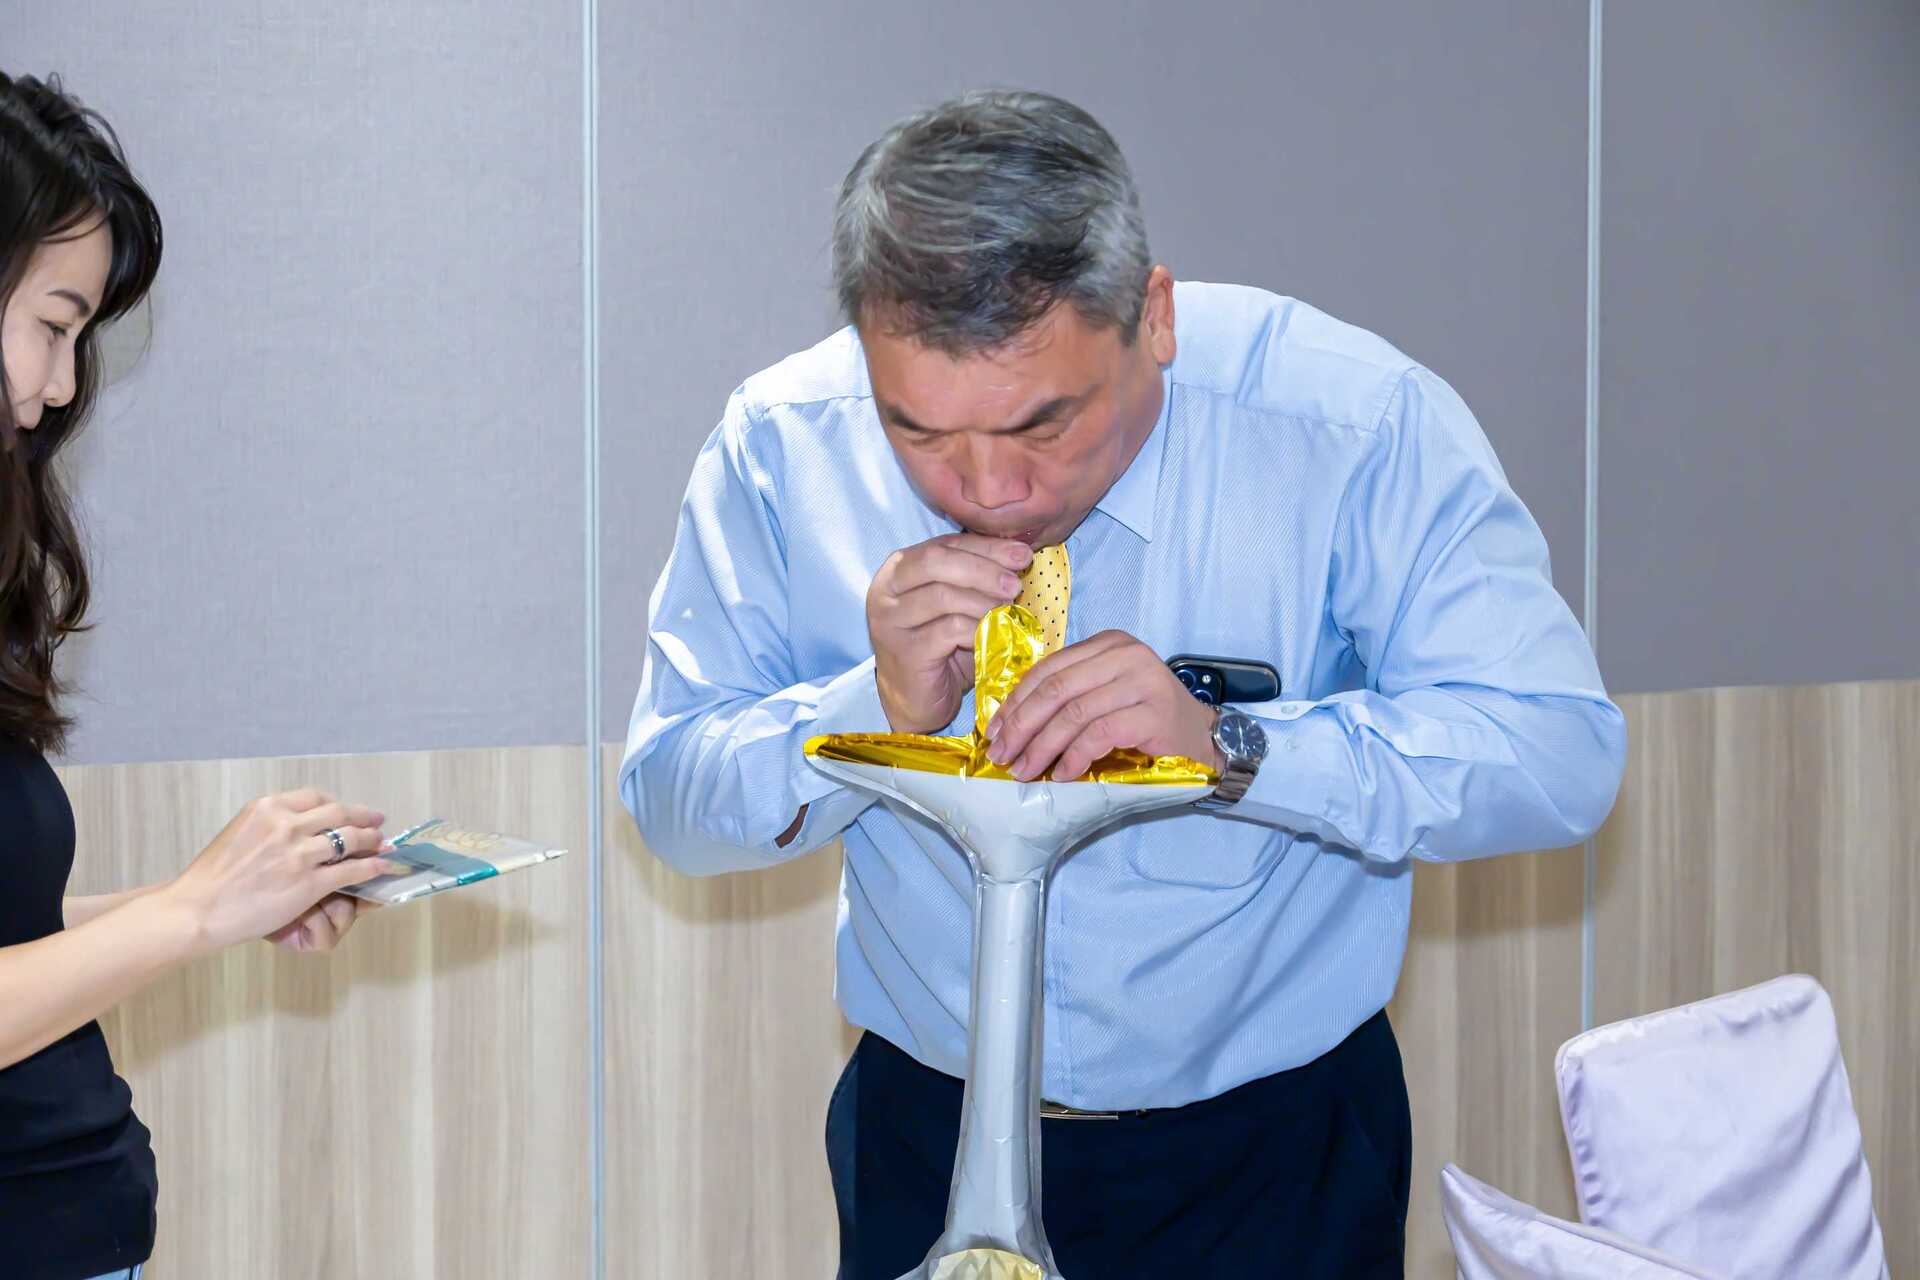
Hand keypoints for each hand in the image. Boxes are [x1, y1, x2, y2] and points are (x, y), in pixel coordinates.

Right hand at [159, 789, 394, 952]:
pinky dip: (371, 866)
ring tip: (382, 843)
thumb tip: (299, 829)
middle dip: (363, 816)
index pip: (315, 798)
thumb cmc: (212, 877)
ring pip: (350, 839)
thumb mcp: (240, 832)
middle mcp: (286, 824)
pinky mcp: (309, 883)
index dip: (338, 805)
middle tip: (378, 821)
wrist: (197, 908)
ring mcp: (299, 853)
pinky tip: (380, 866)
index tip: (349, 811)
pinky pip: (351, 870)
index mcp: (267, 808)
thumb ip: (270, 825)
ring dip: (372, 840)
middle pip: (339, 813)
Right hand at [868, 533, 1031, 732]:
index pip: (945, 545)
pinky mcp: (904, 651)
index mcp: (898, 569)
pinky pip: (949, 630)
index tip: (1022, 554)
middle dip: (983, 569)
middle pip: (936, 561)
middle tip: (1015, 584)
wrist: (917, 698)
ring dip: (984, 601)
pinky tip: (993, 634)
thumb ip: (974, 576)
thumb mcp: (958, 603)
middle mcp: (885, 590)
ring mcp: (890, 621)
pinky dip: (978, 629)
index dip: (986, 547)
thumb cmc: (941, 647)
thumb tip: (1018, 553)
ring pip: (943, 596)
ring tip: (1007, 610)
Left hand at [984, 630, 1224, 780]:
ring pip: (1074, 713)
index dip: (1015, 702)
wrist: (1203, 739)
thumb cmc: (1147, 720)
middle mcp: (1124, 654)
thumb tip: (1010, 724)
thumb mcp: (1105, 696)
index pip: (1048, 669)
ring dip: (1042, 747)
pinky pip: (1099, 734)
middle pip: (1056, 689)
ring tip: (1024, 772)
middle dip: (1022, 725)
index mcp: (1107, 644)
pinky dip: (1074, 756)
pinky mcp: (1153, 712)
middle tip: (1001, 755)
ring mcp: (1141, 681)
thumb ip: (1069, 698)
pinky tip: (1062, 774)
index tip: (994, 731)